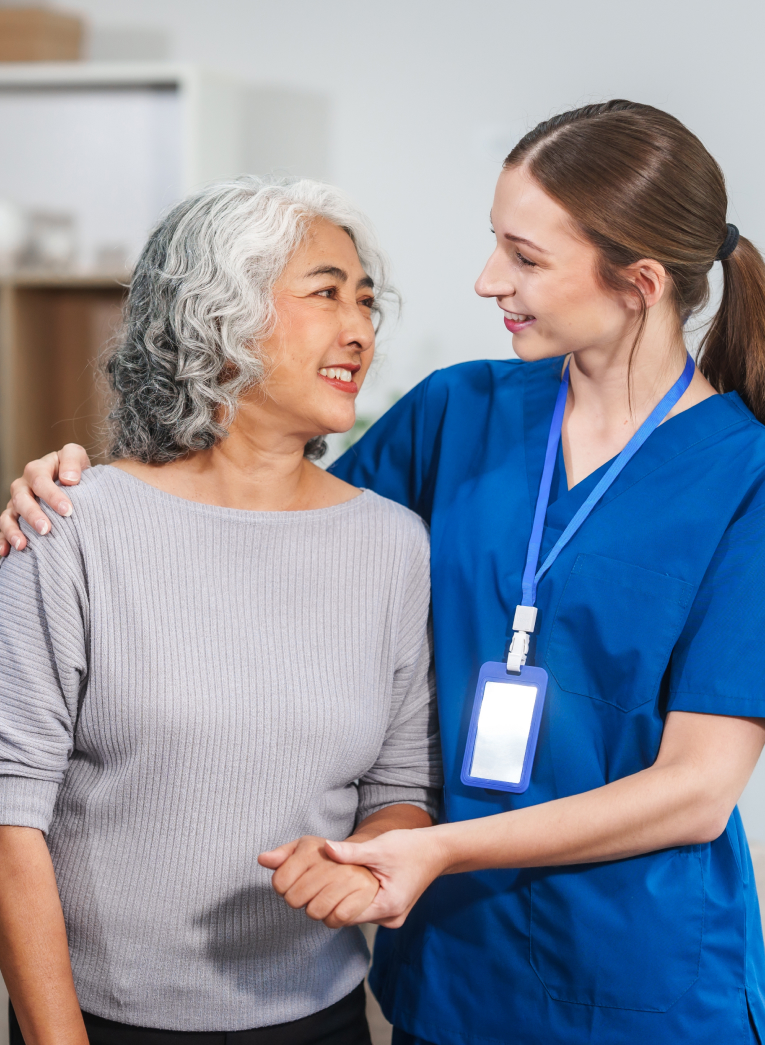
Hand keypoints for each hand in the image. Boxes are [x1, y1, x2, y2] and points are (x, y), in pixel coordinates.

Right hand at [0, 445, 89, 556]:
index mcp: (36, 470)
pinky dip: (2, 540)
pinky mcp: (14, 518)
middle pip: (22, 499)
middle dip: (33, 515)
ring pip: (8, 516)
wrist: (71, 480)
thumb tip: (69, 479)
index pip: (40, 481)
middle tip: (46, 529)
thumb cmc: (73, 469)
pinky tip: (5, 552)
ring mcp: (16, 503)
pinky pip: (3, 529)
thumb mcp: (76, 456)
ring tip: (23, 545)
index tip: (68, 510)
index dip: (52, 495)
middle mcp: (22, 486)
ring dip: (13, 531)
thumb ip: (72, 461)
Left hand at [258, 835, 380, 928]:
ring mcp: (356, 881)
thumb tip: (262, 859)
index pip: (281, 881)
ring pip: (315, 912)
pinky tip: (337, 908)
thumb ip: (287, 853)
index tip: (291, 883)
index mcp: (319, 847)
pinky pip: (337, 919)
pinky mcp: (371, 900)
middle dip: (298, 899)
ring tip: (324, 898)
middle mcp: (337, 863)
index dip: (282, 887)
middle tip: (311, 892)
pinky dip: (333, 919)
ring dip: (316, 910)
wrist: (385, 854)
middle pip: (295, 899)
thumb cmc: (339, 855)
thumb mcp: (312, 845)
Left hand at [324, 827, 449, 927]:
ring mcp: (393, 917)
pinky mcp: (394, 911)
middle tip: (329, 878)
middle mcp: (391, 919)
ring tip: (343, 878)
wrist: (437, 850)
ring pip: (359, 914)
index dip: (329, 901)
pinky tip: (358, 882)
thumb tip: (325, 848)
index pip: (345, 916)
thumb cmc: (410, 847)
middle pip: (350, 917)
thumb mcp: (379, 848)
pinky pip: (369, 909)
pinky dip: (360, 898)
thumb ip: (351, 852)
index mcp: (387, 907)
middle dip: (337, 899)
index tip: (320, 885)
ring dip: (349, 898)